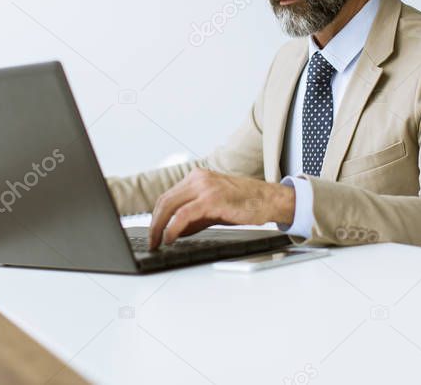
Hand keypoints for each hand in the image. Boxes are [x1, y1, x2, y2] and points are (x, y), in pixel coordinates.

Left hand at [147, 169, 295, 249]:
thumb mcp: (214, 209)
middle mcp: (198, 178)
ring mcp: (204, 186)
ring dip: (159, 227)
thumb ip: (193, 218)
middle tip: (151, 241)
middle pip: (164, 200)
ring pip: (170, 206)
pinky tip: (170, 238)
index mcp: (197, 177)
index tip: (153, 232)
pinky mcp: (211, 198)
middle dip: (154, 223)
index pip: (168, 197)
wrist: (269, 200)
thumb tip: (174, 232)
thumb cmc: (245, 204)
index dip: (157, 216)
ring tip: (157, 242)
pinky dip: (172, 228)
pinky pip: (183, 214)